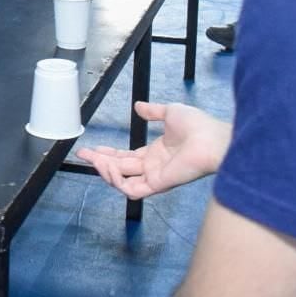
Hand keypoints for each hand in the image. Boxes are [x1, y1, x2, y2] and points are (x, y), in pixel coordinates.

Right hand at [76, 101, 231, 199]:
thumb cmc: (197, 126)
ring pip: (122, 182)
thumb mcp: (170, 112)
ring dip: (106, 171)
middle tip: (83, 153)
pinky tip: (110, 166)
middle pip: (120, 169)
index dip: (108, 153)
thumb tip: (139, 106)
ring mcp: (155, 178)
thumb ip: (153, 111)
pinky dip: (117, 181)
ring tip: (96, 158)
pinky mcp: (158, 185)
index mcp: (156, 153)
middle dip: (99, 162)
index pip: (126, 157)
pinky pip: (131, 190)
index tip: (92, 148)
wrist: (212, 137)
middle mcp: (153, 167)